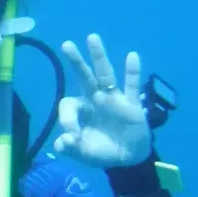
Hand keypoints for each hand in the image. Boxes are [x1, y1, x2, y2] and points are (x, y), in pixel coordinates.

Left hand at [53, 34, 151, 167]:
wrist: (128, 158)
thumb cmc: (101, 151)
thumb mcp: (82, 153)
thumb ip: (70, 148)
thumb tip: (64, 140)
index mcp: (81, 109)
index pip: (68, 104)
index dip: (66, 119)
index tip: (71, 138)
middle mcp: (95, 99)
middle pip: (84, 77)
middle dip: (75, 61)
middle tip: (66, 44)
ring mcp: (113, 99)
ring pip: (105, 75)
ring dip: (99, 57)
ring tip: (92, 38)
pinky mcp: (131, 105)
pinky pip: (132, 86)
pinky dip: (132, 71)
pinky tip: (132, 55)